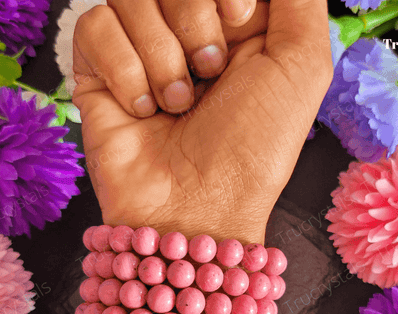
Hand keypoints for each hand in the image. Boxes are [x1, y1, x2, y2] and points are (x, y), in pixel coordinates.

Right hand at [73, 0, 332, 243]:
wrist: (196, 208)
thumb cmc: (252, 149)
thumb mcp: (302, 67)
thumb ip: (299, 0)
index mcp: (237, 27)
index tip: (239, 21)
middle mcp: (187, 35)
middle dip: (195, 19)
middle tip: (209, 74)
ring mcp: (140, 53)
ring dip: (162, 56)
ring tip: (177, 106)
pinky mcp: (99, 73)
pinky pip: (95, 26)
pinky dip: (124, 70)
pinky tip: (143, 110)